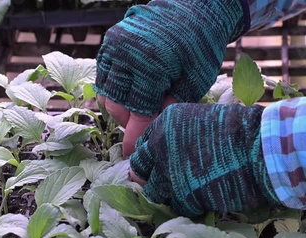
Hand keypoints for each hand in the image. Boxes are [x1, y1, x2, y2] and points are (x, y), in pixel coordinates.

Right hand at [94, 0, 246, 156]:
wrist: (195, 9)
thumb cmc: (201, 47)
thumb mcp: (194, 82)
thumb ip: (170, 107)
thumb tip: (148, 133)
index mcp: (150, 65)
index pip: (138, 112)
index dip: (136, 136)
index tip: (133, 154)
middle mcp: (125, 54)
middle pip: (116, 105)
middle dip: (129, 121)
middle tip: (144, 126)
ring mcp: (114, 45)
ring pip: (106, 91)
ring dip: (120, 106)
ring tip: (141, 108)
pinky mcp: (110, 40)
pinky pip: (104, 74)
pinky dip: (116, 88)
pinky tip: (135, 91)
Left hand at [129, 104, 280, 216]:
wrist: (261, 149)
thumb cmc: (241, 130)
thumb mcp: (203, 120)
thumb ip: (180, 135)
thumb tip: (173, 151)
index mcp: (164, 124)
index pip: (143, 145)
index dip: (153, 156)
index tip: (162, 162)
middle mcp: (160, 147)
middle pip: (140, 169)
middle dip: (152, 176)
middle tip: (169, 181)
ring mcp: (169, 173)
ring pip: (154, 192)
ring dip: (169, 193)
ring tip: (189, 190)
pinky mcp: (184, 197)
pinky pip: (177, 207)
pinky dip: (189, 206)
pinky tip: (205, 198)